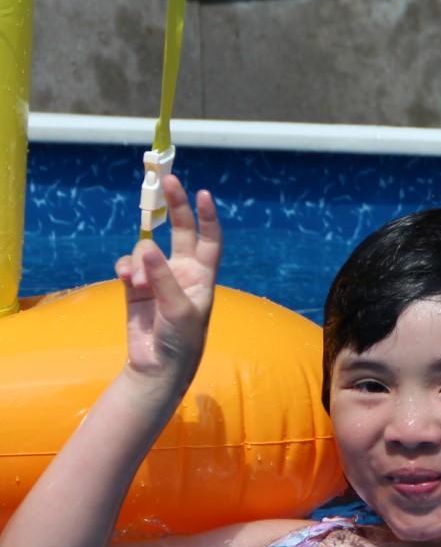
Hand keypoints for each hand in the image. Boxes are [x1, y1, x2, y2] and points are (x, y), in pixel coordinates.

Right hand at [112, 175, 219, 384]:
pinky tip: (125, 278)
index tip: (203, 193)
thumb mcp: (178, 310)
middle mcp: (182, 270)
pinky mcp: (135, 287)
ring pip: (146, 250)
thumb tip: (148, 249)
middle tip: (168, 179)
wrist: (158, 366)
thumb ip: (163, 279)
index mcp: (203, 273)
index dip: (207, 216)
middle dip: (174, 206)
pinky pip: (127, 265)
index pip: (210, 238)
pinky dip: (125, 267)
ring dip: (139, 259)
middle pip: (180, 230)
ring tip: (136, 282)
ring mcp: (158, 277)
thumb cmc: (181, 339)